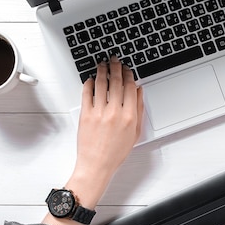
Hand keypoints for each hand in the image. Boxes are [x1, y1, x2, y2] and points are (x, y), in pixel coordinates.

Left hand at [72, 57, 143, 201]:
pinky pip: (86, 93)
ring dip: (101, 71)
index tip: (127, 69)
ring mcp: (99, 112)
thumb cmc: (115, 153)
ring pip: (100, 84)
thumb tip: (138, 92)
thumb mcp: (134, 133)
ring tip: (102, 64)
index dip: (129, 75)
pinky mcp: (85, 115)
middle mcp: (114, 112)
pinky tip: (89, 79)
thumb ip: (138, 110)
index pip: (130, 88)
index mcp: (129, 116)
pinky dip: (88, 83)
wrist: (96, 165)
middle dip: (116, 67)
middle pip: (116, 82)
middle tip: (114, 60)